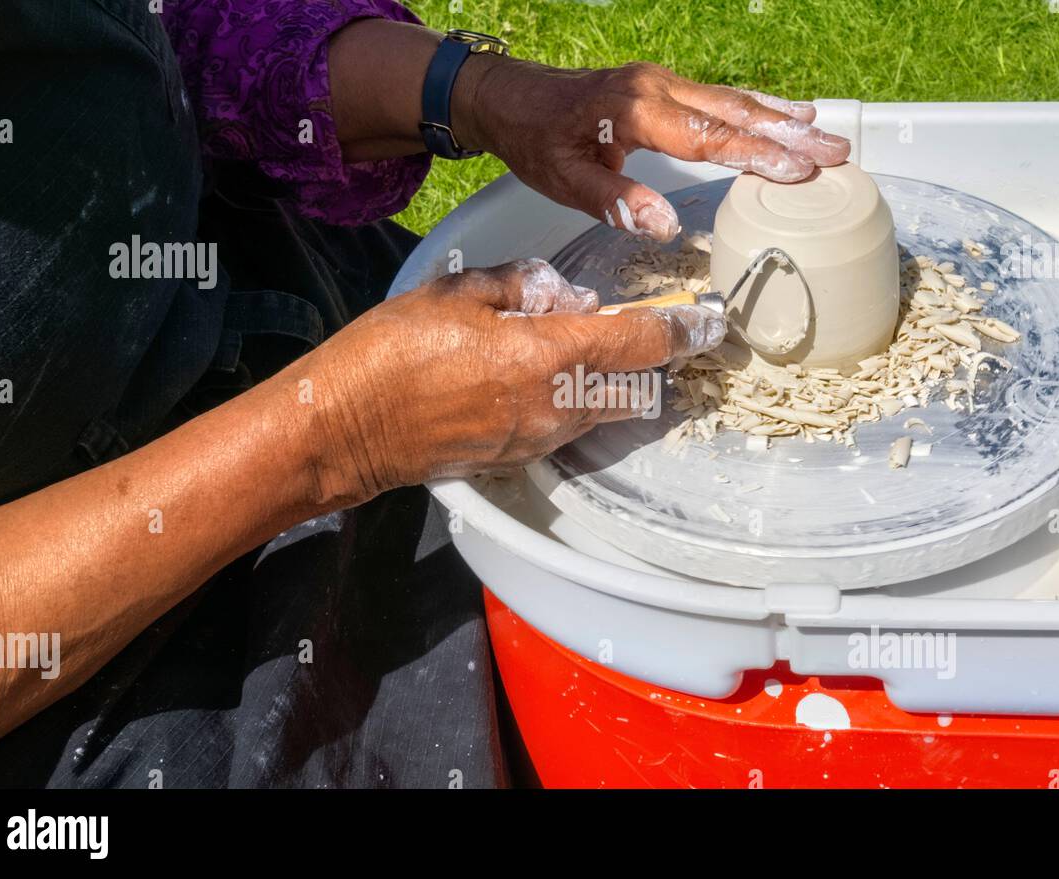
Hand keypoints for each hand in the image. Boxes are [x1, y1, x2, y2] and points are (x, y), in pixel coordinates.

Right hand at [289, 260, 725, 503]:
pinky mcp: (519, 457)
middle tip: (650, 330)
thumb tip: (562, 297)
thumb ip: (522, 286)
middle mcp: (558, 406)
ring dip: (610, 379)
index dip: (683, 331)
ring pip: (604, 407)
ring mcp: (540, 438)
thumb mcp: (457, 291)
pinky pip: (569, 424)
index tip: (711, 321)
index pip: (642, 346)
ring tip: (577, 345)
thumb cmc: (393, 353)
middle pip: (635, 386)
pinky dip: (575, 398)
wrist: (347, 430)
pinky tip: (539, 374)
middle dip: (651, 359)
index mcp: (549, 356)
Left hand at [454, 59, 850, 241]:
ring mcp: (660, 82)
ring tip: (825, 134)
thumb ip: (615, 200)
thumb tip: (664, 226)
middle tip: (837, 153)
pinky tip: (784, 114)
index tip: (799, 170)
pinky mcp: (660, 88)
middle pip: (735, 111)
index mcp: (636, 109)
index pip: (709, 136)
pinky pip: (717, 98)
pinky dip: (756, 107)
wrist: (508, 97)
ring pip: (731, 100)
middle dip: (789, 134)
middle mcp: (656, 87)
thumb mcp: (564, 179)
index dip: (757, 154)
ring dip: (781, 119)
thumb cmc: (534, 139)